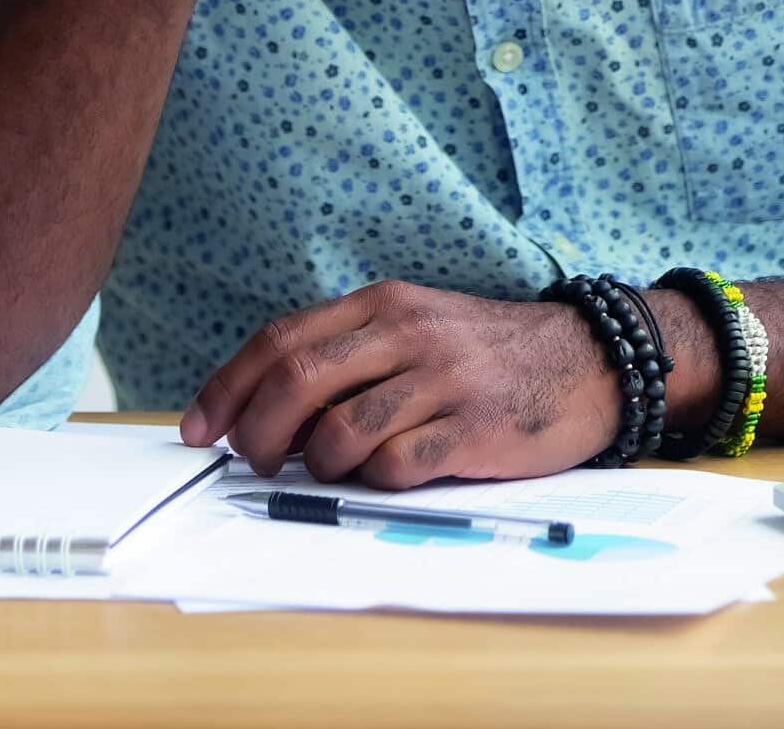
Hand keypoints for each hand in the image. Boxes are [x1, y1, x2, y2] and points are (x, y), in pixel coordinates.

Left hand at [177, 281, 618, 488]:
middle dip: (255, 431)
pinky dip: (373, 480)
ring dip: (315, 464)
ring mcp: (440, 380)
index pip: (280, 339)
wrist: (587, 360)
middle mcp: (405, 333)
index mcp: (380, 304)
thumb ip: (348, 357)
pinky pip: (397, 465)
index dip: (227, 386)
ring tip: (324, 471)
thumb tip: (266, 413)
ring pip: (340, 430)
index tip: (197, 427)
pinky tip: (385, 474)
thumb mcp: (412, 328)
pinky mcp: (473, 429)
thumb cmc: (484, 353)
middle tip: (248, 461)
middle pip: (297, 381)